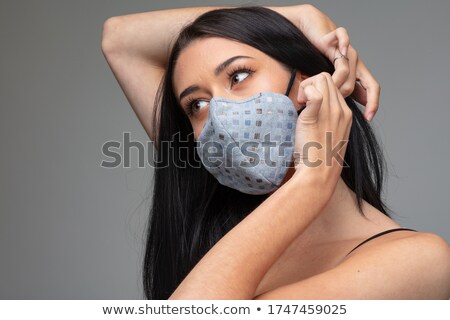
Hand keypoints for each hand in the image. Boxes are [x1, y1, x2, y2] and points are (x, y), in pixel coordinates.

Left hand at [293, 72, 351, 193]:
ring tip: (300, 104)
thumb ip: (324, 120)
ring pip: (321, 79)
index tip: (307, 105)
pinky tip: (299, 105)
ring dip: (306, 86)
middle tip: (301, 102)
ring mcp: (330, 112)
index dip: (317, 89)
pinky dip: (303, 93)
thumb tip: (310, 110)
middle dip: (311, 83)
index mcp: (345, 115)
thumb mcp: (328, 136)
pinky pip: (313, 93)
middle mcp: (341, 110)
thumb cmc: (318, 159)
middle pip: (327, 78)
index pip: (334, 86)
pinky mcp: (315, 116)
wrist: (318, 174)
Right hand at [294, 5, 379, 121]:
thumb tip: (339, 113)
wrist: (310, 37)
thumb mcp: (328, 86)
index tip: (368, 118)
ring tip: (325, 85)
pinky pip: (344, 37)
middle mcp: (355, 62)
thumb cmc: (316, 63)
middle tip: (329, 100)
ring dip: (336, 79)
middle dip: (343, 94)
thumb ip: (336, 96)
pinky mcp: (336, 37)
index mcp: (356, 74)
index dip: (373, 103)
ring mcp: (347, 50)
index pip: (371, 90)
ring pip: (348, 66)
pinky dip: (344, 43)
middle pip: (356, 82)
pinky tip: (341, 51)